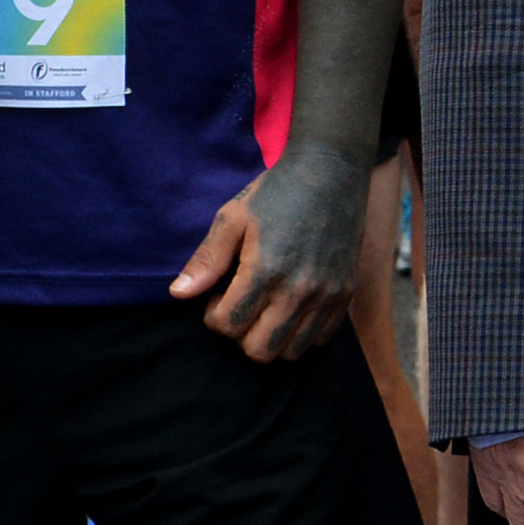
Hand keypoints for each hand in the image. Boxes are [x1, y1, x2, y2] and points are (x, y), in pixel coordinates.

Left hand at [177, 139, 369, 362]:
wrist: (331, 172)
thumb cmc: (276, 192)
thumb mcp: (232, 218)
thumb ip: (207, 260)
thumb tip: (178, 294)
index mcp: (265, 270)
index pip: (229, 326)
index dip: (213, 316)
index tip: (217, 295)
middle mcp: (298, 290)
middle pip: (260, 350)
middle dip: (241, 334)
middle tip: (240, 305)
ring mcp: (326, 295)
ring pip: (292, 351)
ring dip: (271, 337)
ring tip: (265, 309)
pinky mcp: (345, 294)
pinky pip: (320, 338)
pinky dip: (301, 332)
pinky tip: (291, 306)